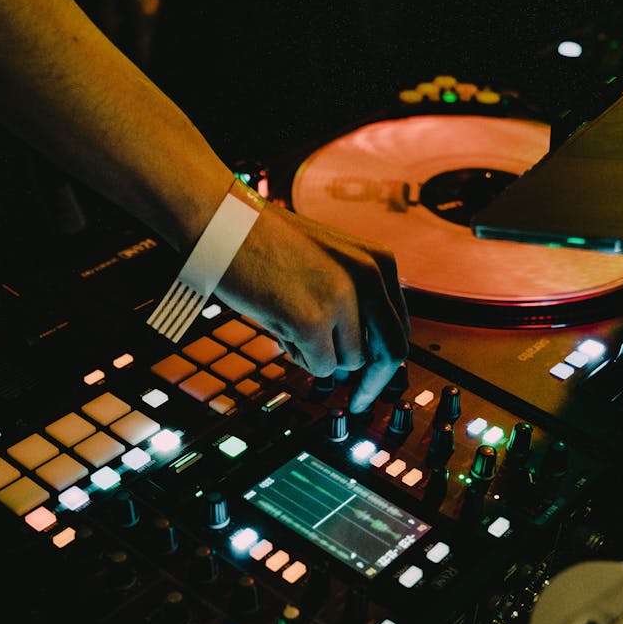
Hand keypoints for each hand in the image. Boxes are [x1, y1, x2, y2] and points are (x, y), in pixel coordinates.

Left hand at [89, 0, 159, 66]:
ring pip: (138, 27)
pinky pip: (136, 14)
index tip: (121, 84)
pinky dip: (125, 21)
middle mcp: (152, 9)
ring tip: (106, 46)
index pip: (142, 52)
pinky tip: (110, 21)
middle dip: (126, 54)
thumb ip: (106, 20)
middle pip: (141, 41)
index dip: (132, 70)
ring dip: (124, 36)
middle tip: (108, 69)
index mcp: (144, 14)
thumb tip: (108, 45)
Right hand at [218, 203, 410, 412]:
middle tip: (357, 402)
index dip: (388, 359)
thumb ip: (353, 296)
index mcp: (378, 261)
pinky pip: (320, 367)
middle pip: (391, 352)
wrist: (223, 221)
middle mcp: (370, 277)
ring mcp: (343, 299)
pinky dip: (298, 356)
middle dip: (374, 382)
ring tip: (289, 322)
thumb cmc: (265, 239)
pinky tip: (278, 324)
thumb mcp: (328, 260)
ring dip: (319, 355)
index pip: (399, 325)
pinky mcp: (313, 321)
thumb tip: (361, 351)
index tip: (376, 380)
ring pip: (349, 362)